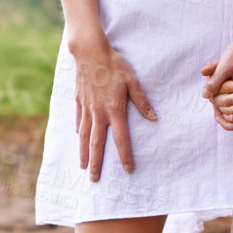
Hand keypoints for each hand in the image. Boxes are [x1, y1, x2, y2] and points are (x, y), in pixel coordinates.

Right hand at [72, 42, 155, 179]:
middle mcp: (98, 113)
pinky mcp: (79, 100)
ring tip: (83, 167)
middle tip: (94, 180)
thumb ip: (142, 101)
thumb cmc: (114, 64)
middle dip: (96, 163)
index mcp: (114, 109)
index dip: (125, 155)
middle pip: (97, 144)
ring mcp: (86, 108)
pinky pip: (78, 120)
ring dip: (84, 153)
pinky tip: (78, 138)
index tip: (127, 169)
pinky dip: (79, 132)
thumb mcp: (132, 81)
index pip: (121, 138)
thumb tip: (153, 117)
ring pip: (84, 136)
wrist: (89, 51)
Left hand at [200, 33, 232, 129]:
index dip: (226, 122)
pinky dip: (232, 96)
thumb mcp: (225, 66)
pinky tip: (223, 85)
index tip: (215, 112)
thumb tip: (204, 95)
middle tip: (212, 100)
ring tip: (216, 91)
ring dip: (227, 102)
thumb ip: (214, 82)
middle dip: (224, 111)